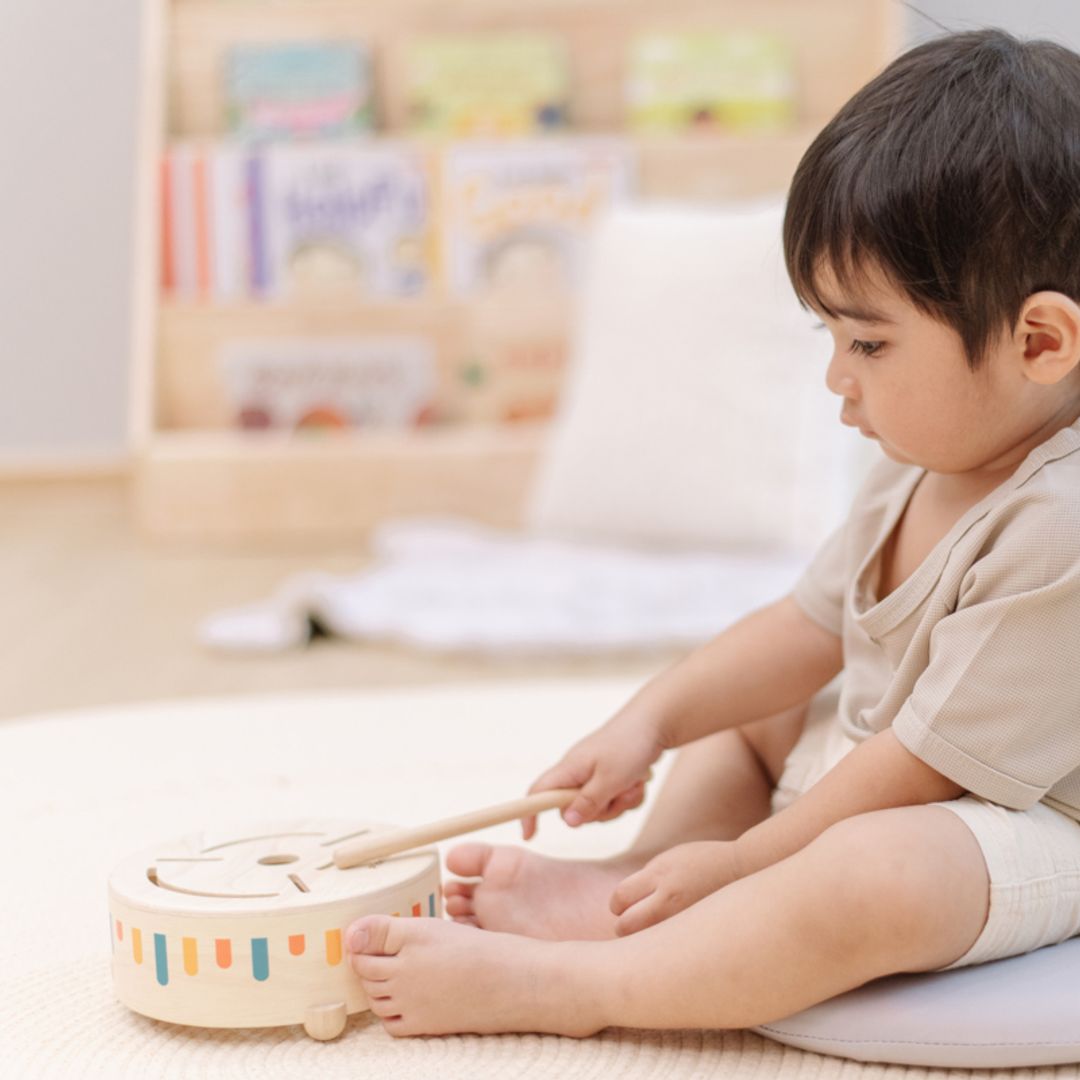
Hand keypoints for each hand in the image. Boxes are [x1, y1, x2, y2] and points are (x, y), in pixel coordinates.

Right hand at [521, 711, 664, 839]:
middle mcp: (578, 772)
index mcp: (569, 769)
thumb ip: (588, 802)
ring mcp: (594, 773)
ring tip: (634, 784)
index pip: (538, 792)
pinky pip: (614, 800)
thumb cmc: (630, 745)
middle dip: (600, 811)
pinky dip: (628, 795)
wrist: (655, 722)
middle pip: (574, 809)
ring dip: (620, 802)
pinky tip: (640, 782)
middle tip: (619, 795)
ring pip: (599, 807)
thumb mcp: (610, 779)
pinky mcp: (611, 775)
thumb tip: (567, 822)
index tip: (529, 837)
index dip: (529, 814)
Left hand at [609, 841, 742, 935]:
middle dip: (625, 925)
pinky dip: (665, 947)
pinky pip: (669, 949)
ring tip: (655, 935)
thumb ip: (646, 879)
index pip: (620, 898)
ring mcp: (683, 918)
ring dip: (644, 941)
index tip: (624, 906)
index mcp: (660, 873)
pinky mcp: (697, 933)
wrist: (743, 870)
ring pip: (646, 943)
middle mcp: (670, 897)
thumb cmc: (701, 864)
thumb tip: (623, 904)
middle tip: (636, 923)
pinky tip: (673, 941)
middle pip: (625, 926)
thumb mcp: (669, 859)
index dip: (618, 904)